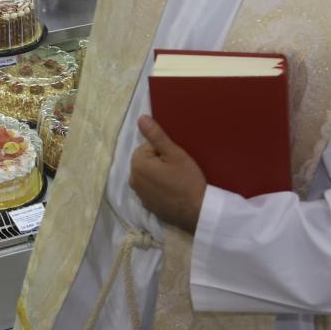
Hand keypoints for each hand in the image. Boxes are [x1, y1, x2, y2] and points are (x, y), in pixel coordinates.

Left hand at [129, 115, 207, 233]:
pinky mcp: (147, 206)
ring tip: (177, 180)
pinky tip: (173, 192)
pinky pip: (152, 190)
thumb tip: (141, 118)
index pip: (148, 147)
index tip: (175, 159)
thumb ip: (156, 135)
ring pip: (149, 176)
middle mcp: (133, 179)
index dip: (163, 151)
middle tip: (178, 169)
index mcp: (137, 164)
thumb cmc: (187, 180)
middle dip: (159, 162)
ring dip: (159, 175)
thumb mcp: (175, 154)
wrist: (198, 211)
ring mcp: (139, 195)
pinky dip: (159, 188)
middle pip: (146, 161)